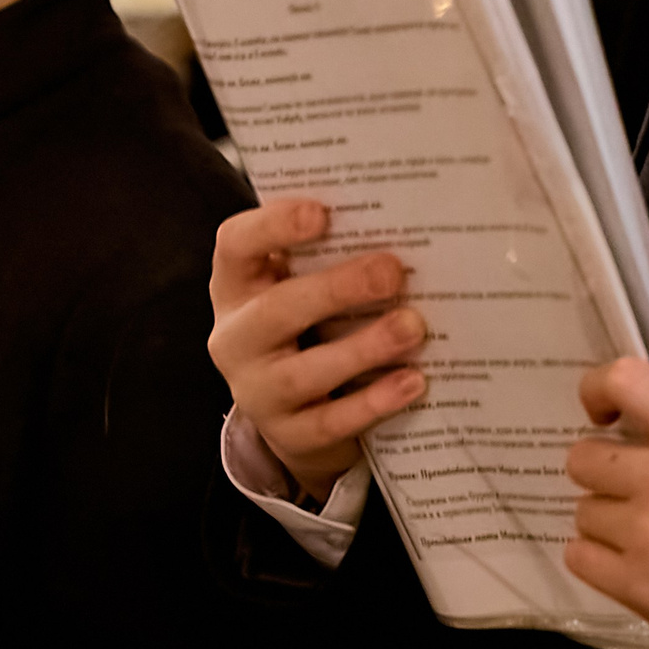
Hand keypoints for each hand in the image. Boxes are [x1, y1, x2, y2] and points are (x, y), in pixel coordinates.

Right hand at [207, 199, 427, 500]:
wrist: (294, 411)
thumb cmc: (308, 324)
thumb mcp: (300, 285)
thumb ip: (330, 256)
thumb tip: (402, 224)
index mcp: (236, 285)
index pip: (235, 245)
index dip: (273, 226)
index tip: (323, 213)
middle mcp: (235, 338)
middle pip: (275, 310)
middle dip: (336, 289)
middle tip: (393, 271)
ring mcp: (256, 391)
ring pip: (303, 373)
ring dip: (362, 347)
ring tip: (412, 327)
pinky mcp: (287, 435)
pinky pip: (330, 421)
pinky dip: (373, 402)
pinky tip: (412, 381)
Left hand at [563, 358, 648, 648]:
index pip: (625, 381)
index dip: (599, 388)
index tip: (604, 412)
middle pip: (584, 455)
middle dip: (606, 467)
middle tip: (640, 484)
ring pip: (583, 508)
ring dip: (609, 516)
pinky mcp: (637, 586)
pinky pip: (579, 555)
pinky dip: (600, 557)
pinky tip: (638, 559)